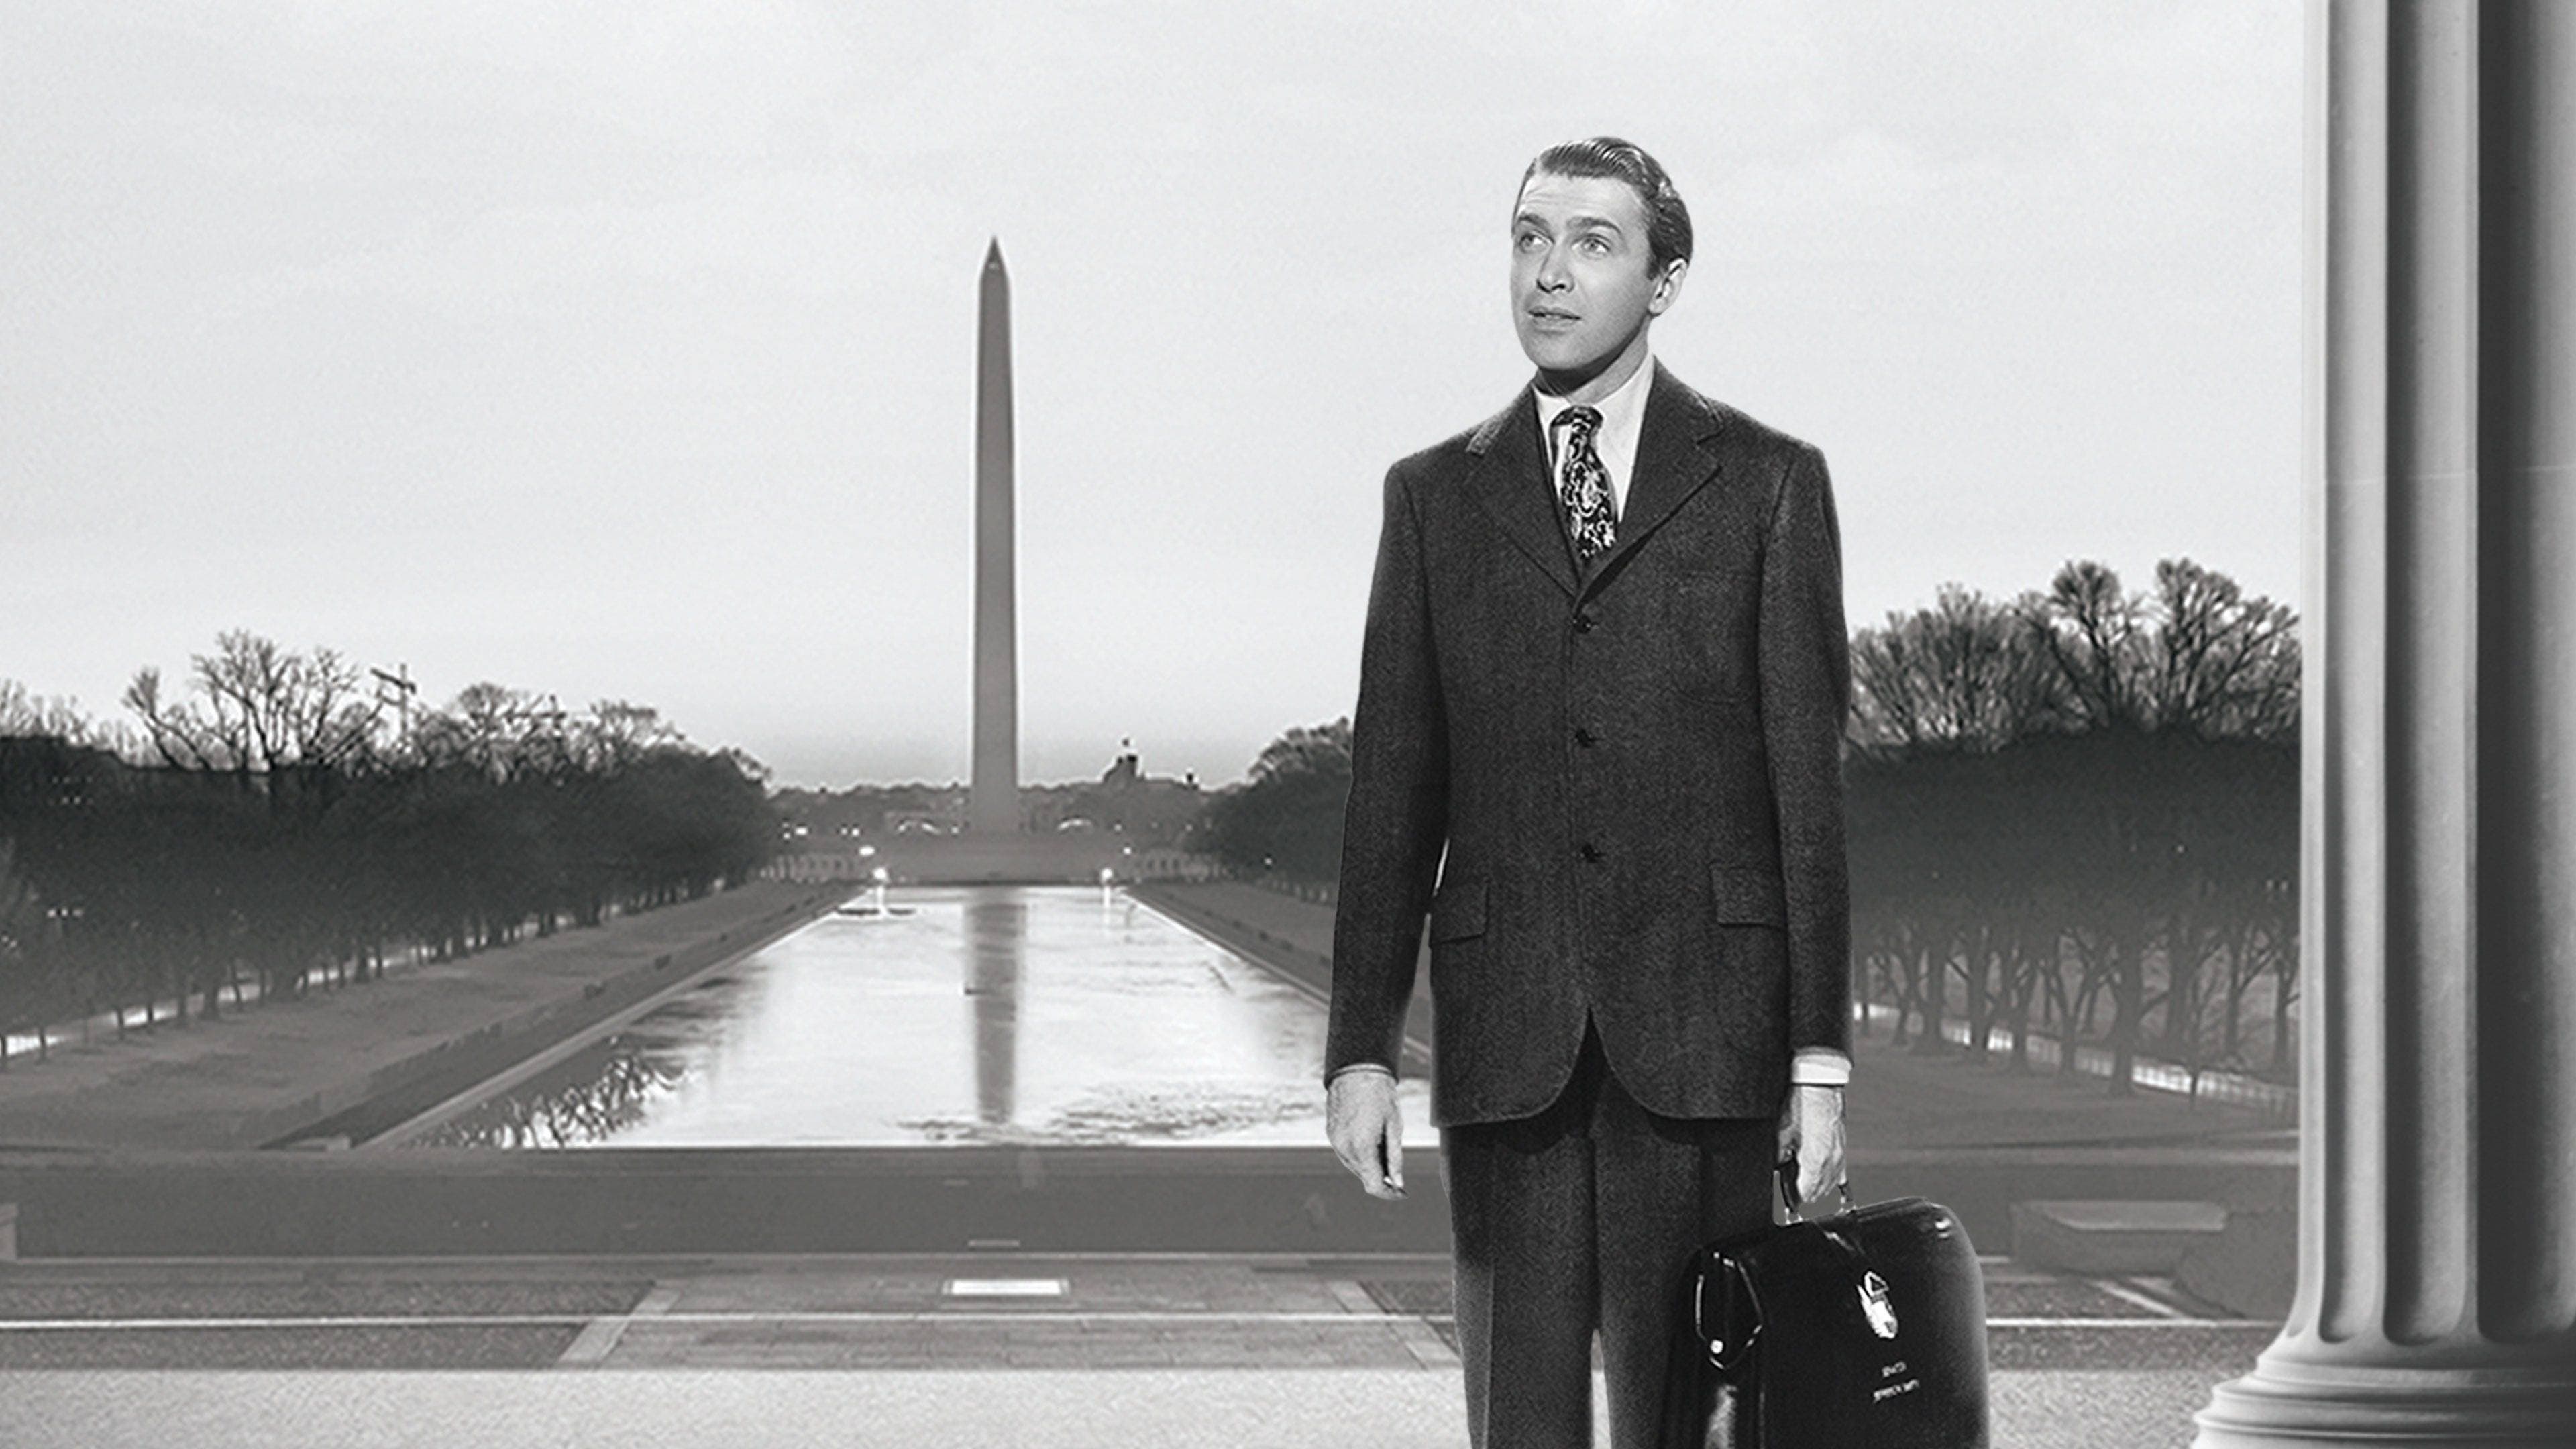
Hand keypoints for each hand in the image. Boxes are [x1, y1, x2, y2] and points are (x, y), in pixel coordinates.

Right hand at [1327, 1070, 1404, 1199]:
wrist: (1357, 1069)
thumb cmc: (1380, 1096)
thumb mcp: (1394, 1127)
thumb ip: (1395, 1158)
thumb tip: (1398, 1184)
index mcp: (1362, 1148)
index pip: (1374, 1186)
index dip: (1389, 1194)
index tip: (1402, 1192)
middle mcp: (1344, 1148)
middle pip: (1364, 1177)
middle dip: (1381, 1178)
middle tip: (1398, 1174)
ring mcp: (1335, 1141)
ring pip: (1354, 1166)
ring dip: (1370, 1166)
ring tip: (1384, 1151)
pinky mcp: (1331, 1133)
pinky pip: (1346, 1153)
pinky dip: (1359, 1155)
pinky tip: (1370, 1141)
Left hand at [1774, 1084, 1845, 1215]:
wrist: (1819, 1084)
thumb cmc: (1801, 1103)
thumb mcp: (1780, 1134)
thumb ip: (1778, 1159)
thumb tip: (1777, 1173)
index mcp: (1815, 1162)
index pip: (1805, 1196)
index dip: (1793, 1201)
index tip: (1785, 1204)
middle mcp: (1831, 1162)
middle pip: (1818, 1194)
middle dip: (1803, 1198)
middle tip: (1789, 1196)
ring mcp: (1839, 1155)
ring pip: (1829, 1185)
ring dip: (1816, 1190)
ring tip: (1802, 1188)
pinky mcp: (1841, 1148)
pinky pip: (1839, 1173)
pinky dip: (1831, 1181)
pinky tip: (1825, 1183)